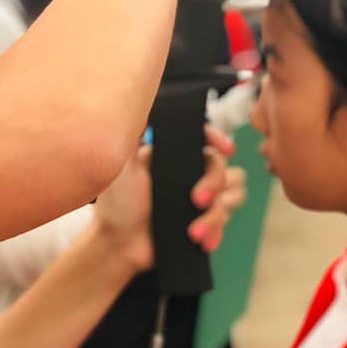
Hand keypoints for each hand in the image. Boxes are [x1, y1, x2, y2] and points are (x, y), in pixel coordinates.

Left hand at [93, 125, 241, 269]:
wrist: (120, 246)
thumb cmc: (116, 205)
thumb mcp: (120, 166)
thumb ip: (130, 134)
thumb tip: (138, 102)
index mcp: (172, 155)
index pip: (202, 138)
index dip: (218, 138)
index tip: (225, 147)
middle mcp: (188, 174)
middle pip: (221, 167)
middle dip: (213, 184)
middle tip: (195, 200)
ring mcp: (198, 198)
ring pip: (230, 196)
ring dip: (216, 216)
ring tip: (194, 233)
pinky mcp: (203, 222)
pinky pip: (225, 222)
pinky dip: (216, 232)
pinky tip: (202, 242)